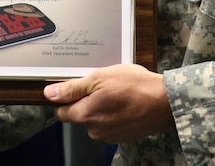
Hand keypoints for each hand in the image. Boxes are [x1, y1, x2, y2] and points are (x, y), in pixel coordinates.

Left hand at [43, 64, 173, 143]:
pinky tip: (125, 102)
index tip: (76, 87)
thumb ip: (72, 88)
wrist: (165, 102)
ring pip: (95, 120)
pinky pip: (110, 125)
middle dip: (85, 101)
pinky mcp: (122, 137)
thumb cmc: (134, 86)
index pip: (61, 111)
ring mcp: (109, 136)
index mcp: (85, 115)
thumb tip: (50, 93)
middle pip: (79, 115)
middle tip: (101, 86)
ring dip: (101, 107)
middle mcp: (94, 130)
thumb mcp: (99, 78)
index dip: (66, 97)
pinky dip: (114, 114)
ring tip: (117, 93)